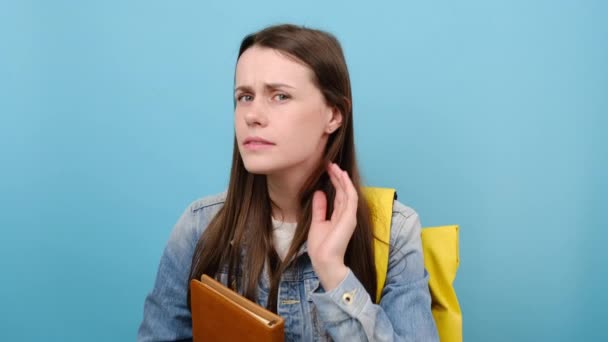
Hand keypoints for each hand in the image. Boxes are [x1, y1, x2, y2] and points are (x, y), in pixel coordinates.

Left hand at [307, 162, 358, 290]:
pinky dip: (347, 185)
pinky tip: (342, 175)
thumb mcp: (317, 222)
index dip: (333, 181)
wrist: (324, 261)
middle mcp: (346, 214)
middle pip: (343, 190)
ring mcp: (349, 215)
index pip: (338, 194)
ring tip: (334, 166)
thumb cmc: (321, 246)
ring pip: (348, 191)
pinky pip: (350, 197)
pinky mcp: (350, 217)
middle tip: (329, 163)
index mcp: (339, 216)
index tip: (326, 169)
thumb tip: (319, 192)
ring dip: (342, 177)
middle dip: (337, 176)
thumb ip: (320, 208)